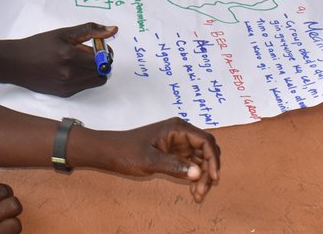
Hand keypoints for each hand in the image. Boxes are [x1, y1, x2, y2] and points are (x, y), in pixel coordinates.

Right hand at [0, 23, 116, 96]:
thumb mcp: (63, 33)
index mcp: (70, 55)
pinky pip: (85, 86)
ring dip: (94, 71)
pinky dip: (84, 78)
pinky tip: (71, 70)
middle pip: (102, 70)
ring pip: (96, 80)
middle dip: (101, 61)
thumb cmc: (39, 45)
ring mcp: (67, 86)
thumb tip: (113, 30)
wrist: (16, 63)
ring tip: (81, 61)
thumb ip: (90, 30)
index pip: (103, 58)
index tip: (99, 46)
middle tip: (90, 53)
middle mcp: (70, 73)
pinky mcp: (64, 94)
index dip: (105, 51)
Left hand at [84, 119, 220, 202]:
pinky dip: (195, 175)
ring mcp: (178, 142)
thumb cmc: (127, 152)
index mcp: (177, 128)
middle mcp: (181, 133)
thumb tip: (198, 173)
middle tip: (202, 190)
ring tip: (198, 194)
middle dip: (209, 169)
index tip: (212, 177)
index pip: (205, 141)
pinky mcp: (174, 152)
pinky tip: (193, 189)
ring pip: (201, 158)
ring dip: (203, 175)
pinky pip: (191, 163)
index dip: (213, 159)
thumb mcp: (150, 160)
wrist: (110, 152)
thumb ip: (174, 166)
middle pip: (206, 150)